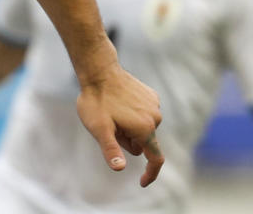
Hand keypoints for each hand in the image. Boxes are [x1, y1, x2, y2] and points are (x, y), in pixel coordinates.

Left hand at [76, 62, 163, 186]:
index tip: (141, 182)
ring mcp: (154, 105)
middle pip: (143, 143)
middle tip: (109, 127)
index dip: (150, 174)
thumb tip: (119, 168)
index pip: (156, 159)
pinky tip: (119, 103)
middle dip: (128, 141)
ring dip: (130, 127)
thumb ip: (111, 149)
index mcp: (145, 129)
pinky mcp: (151, 95)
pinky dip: (133, 114)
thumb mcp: (99, 129)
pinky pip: (144, 113)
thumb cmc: (96, 101)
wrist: (99, 71)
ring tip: (112, 112)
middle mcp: (155, 118)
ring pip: (143, 128)